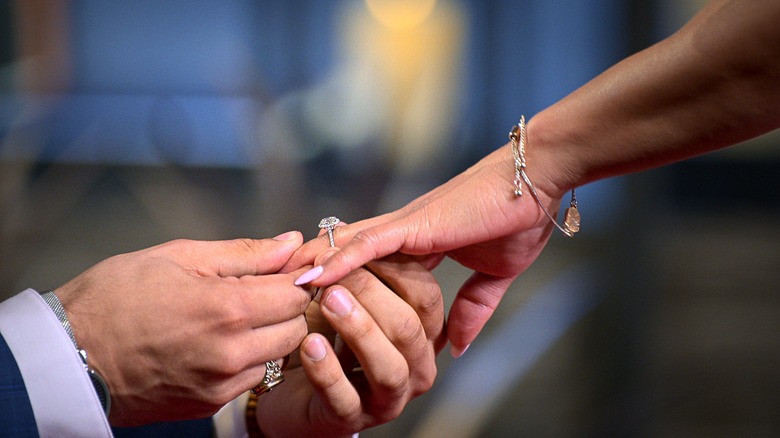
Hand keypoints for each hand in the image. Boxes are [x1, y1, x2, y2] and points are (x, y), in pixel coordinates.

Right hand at [55, 234, 313, 425]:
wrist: (67, 355)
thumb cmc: (115, 297)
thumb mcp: (178, 257)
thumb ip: (244, 253)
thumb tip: (291, 241)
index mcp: (228, 309)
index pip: (297, 293)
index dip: (298, 277)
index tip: (289, 269)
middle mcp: (233, 352)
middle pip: (296, 328)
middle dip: (288, 306)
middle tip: (264, 290)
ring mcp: (222, 384)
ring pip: (278, 356)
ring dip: (271, 334)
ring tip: (237, 316)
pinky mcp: (209, 404)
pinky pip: (251, 378)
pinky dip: (249, 359)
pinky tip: (220, 341)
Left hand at [257, 249, 445, 436]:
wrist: (289, 394)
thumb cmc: (322, 338)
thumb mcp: (339, 301)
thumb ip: (353, 272)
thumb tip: (342, 230)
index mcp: (422, 334)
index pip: (425, 295)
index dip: (393, 266)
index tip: (355, 242)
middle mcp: (414, 367)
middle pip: (408, 326)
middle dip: (372, 292)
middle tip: (336, 270)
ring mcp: (387, 398)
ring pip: (388, 365)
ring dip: (359, 328)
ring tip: (328, 300)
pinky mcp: (351, 421)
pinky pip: (344, 396)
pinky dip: (327, 369)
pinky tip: (308, 344)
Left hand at [286, 143, 565, 356]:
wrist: (537, 181)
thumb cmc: (518, 218)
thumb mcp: (492, 277)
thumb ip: (472, 309)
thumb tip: (457, 347)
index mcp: (420, 244)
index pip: (368, 263)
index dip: (339, 278)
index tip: (311, 300)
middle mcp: (403, 233)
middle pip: (343, 250)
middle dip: (309, 270)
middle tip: (270, 291)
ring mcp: (405, 227)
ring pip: (344, 246)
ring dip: (310, 267)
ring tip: (272, 287)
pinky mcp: (416, 225)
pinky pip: (367, 245)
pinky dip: (338, 260)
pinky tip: (310, 276)